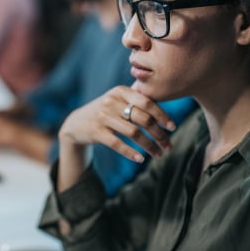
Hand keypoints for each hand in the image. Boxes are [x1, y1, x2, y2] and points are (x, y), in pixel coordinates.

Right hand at [59, 85, 175, 162]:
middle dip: (159, 134)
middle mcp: (112, 101)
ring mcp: (103, 117)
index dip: (162, 115)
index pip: (147, 102)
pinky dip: (131, 152)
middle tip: (169, 146)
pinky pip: (118, 144)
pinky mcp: (96, 132)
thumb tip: (165, 113)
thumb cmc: (106, 112)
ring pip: (133, 133)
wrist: (76, 123)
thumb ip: (137, 101)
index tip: (172, 127)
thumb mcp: (118, 100)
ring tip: (158, 154)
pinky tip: (141, 159)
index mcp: (121, 91)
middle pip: (143, 119)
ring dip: (149, 146)